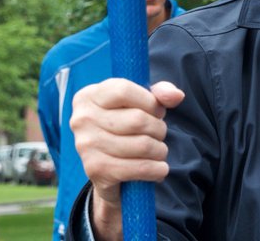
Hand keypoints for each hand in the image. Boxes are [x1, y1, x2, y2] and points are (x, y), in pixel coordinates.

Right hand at [70, 79, 184, 239]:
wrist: (105, 168)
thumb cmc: (124, 126)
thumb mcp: (140, 102)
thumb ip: (159, 93)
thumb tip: (176, 96)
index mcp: (89, 96)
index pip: (124, 91)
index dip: (149, 101)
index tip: (157, 111)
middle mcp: (82, 119)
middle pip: (137, 120)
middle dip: (159, 128)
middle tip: (159, 134)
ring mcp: (86, 145)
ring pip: (142, 145)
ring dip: (160, 150)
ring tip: (159, 150)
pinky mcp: (95, 169)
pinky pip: (139, 168)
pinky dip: (157, 169)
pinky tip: (159, 168)